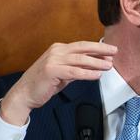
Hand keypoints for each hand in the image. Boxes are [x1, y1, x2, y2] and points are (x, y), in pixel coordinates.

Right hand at [0, 41, 116, 125]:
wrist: (24, 94)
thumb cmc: (45, 83)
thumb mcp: (64, 72)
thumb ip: (78, 66)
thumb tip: (97, 63)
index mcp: (58, 49)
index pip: (82, 46)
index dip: (98, 48)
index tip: (111, 51)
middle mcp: (56, 51)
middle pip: (83, 48)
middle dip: (101, 49)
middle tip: (114, 51)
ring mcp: (53, 60)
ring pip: (80, 59)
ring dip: (97, 62)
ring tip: (109, 65)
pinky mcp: (51, 70)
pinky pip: (74, 72)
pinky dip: (87, 73)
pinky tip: (97, 75)